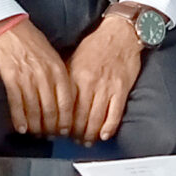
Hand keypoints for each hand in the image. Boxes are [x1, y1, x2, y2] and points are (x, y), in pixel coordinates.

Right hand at [0, 18, 74, 136]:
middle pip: (51, 110)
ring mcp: (28, 78)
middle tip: (51, 136)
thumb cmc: (32, 41)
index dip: (66, 120)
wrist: (10, 28)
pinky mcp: (11, 78)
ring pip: (35, 110)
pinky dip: (19, 118)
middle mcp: (45, 76)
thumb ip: (60, 77)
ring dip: (36, 126)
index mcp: (58, 70)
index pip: (66, 102)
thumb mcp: (53, 56)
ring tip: (36, 134)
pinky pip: (17, 104)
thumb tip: (64, 100)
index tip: (65, 130)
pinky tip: (21, 128)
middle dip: (51, 128)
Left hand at [66, 13, 147, 142]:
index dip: (61, 121)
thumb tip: (55, 95)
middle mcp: (89, 83)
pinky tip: (104, 135)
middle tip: (72, 141)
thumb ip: (66, 77)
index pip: (65, 105)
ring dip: (90, 133)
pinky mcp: (121, 89)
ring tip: (87, 141)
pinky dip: (109, 127)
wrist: (120, 33)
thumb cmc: (96, 44)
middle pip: (79, 116)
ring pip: (96, 118)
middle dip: (75, 132)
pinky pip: (114, 113)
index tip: (58, 129)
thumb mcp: (74, 58)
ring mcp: (106, 87)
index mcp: (75, 75)